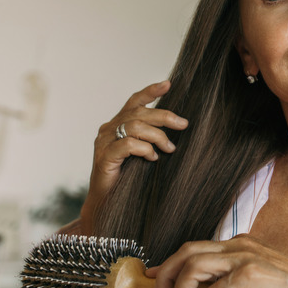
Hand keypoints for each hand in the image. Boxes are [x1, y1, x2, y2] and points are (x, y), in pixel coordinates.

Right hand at [81, 81, 187, 232]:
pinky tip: (153, 158)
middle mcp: (108, 129)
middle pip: (138, 113)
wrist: (108, 202)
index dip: (150, 92)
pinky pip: (127, 145)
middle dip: (164, 116)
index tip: (168, 84)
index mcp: (118, 124)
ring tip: (169, 149)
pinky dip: (144, 149)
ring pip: (134, 127)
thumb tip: (178, 125)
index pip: (134, 101)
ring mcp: (104, 142)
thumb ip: (151, 137)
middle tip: (183, 125)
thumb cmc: (128, 177)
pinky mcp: (104, 157)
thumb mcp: (143, 152)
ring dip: (157, 136)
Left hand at [145, 235, 287, 287]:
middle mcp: (239, 245)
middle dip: (166, 273)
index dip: (168, 262)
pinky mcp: (250, 274)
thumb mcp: (252, 279)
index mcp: (239, 244)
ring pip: (194, 267)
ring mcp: (244, 257)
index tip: (153, 276)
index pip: (194, 247)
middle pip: (187, 251)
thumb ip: (228, 279)